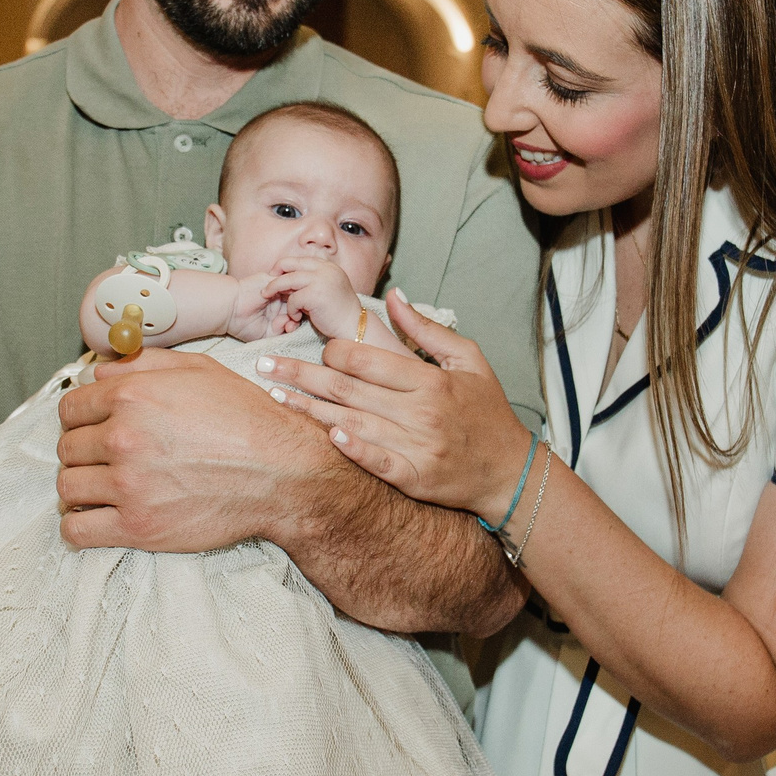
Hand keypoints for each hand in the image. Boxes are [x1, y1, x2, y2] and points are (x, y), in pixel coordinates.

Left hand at [55, 348, 337, 551]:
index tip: (92, 428)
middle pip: (67, 448)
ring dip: (80, 487)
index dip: (81, 418)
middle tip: (104, 458)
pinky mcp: (137, 527)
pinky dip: (80, 526)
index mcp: (132, 395)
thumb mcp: (199, 370)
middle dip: (83, 452)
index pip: (71, 408)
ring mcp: (128, 485)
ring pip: (67, 488)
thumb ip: (144, 364)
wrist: (282, 473)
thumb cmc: (246, 419)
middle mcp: (123, 437)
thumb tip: (100, 370)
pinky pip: (78, 530)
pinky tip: (96, 517)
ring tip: (102, 487)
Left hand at [223, 272, 297, 341]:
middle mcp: (278, 308)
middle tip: (299, 309)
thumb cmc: (249, 288)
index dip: (301, 296)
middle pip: (296, 311)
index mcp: (279, 294)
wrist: (233, 304)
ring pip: (292, 322)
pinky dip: (285, 327)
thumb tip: (302, 284)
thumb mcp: (270, 280)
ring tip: (290, 319)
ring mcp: (275, 321)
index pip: (295, 296)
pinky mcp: (270, 333)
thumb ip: (287, 281)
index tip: (304, 294)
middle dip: (299, 311)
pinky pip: (283, 332)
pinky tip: (281, 323)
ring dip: (294, 321)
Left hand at [258, 290, 534, 517]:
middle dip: (302, 374)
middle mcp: (420, 413)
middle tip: (264, 365)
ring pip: (351, 423)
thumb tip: (394, 296)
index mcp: (429, 381)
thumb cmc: (488, 412)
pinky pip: (375, 462)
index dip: (333, 351)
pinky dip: (351, 449)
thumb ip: (427, 329)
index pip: (367, 359)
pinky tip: (324, 437)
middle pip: (348, 389)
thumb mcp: (468, 360)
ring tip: (276, 396)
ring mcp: (416, 447)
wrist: (510, 472)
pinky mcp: (414, 478)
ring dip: (309, 409)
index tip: (315, 348)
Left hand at [261, 258, 360, 342]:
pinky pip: (293, 299)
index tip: (274, 277)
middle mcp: (324, 269)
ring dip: (276, 290)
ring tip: (270, 299)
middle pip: (289, 264)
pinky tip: (297, 317)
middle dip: (275, 275)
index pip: (298, 259)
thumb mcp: (325, 289)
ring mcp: (321, 280)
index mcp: (327, 266)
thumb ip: (309, 281)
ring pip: (287, 280)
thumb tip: (285, 279)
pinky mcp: (316, 294)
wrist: (353, 326)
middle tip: (265, 288)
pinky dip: (291, 309)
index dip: (283, 267)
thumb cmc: (337, 312)